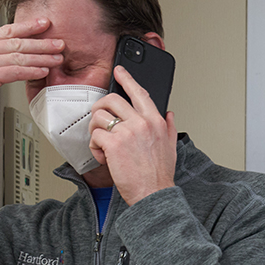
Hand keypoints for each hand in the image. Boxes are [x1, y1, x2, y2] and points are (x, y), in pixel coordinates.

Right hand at [0, 18, 63, 146]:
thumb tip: (13, 59)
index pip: (5, 31)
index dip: (27, 26)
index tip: (43, 23)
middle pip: (15, 41)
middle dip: (40, 42)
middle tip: (59, 42)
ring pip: (18, 55)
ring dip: (41, 57)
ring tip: (57, 58)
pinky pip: (15, 71)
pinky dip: (31, 71)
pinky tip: (43, 71)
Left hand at [87, 65, 177, 203]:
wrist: (153, 194)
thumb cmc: (159, 174)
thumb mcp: (170, 147)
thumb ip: (169, 127)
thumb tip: (170, 114)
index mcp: (155, 121)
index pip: (140, 92)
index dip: (127, 79)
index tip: (119, 71)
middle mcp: (141, 123)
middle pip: (112, 99)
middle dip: (100, 108)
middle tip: (99, 120)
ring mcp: (127, 132)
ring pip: (99, 117)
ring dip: (95, 131)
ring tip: (103, 145)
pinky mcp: (113, 144)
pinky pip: (94, 136)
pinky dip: (94, 147)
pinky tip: (103, 157)